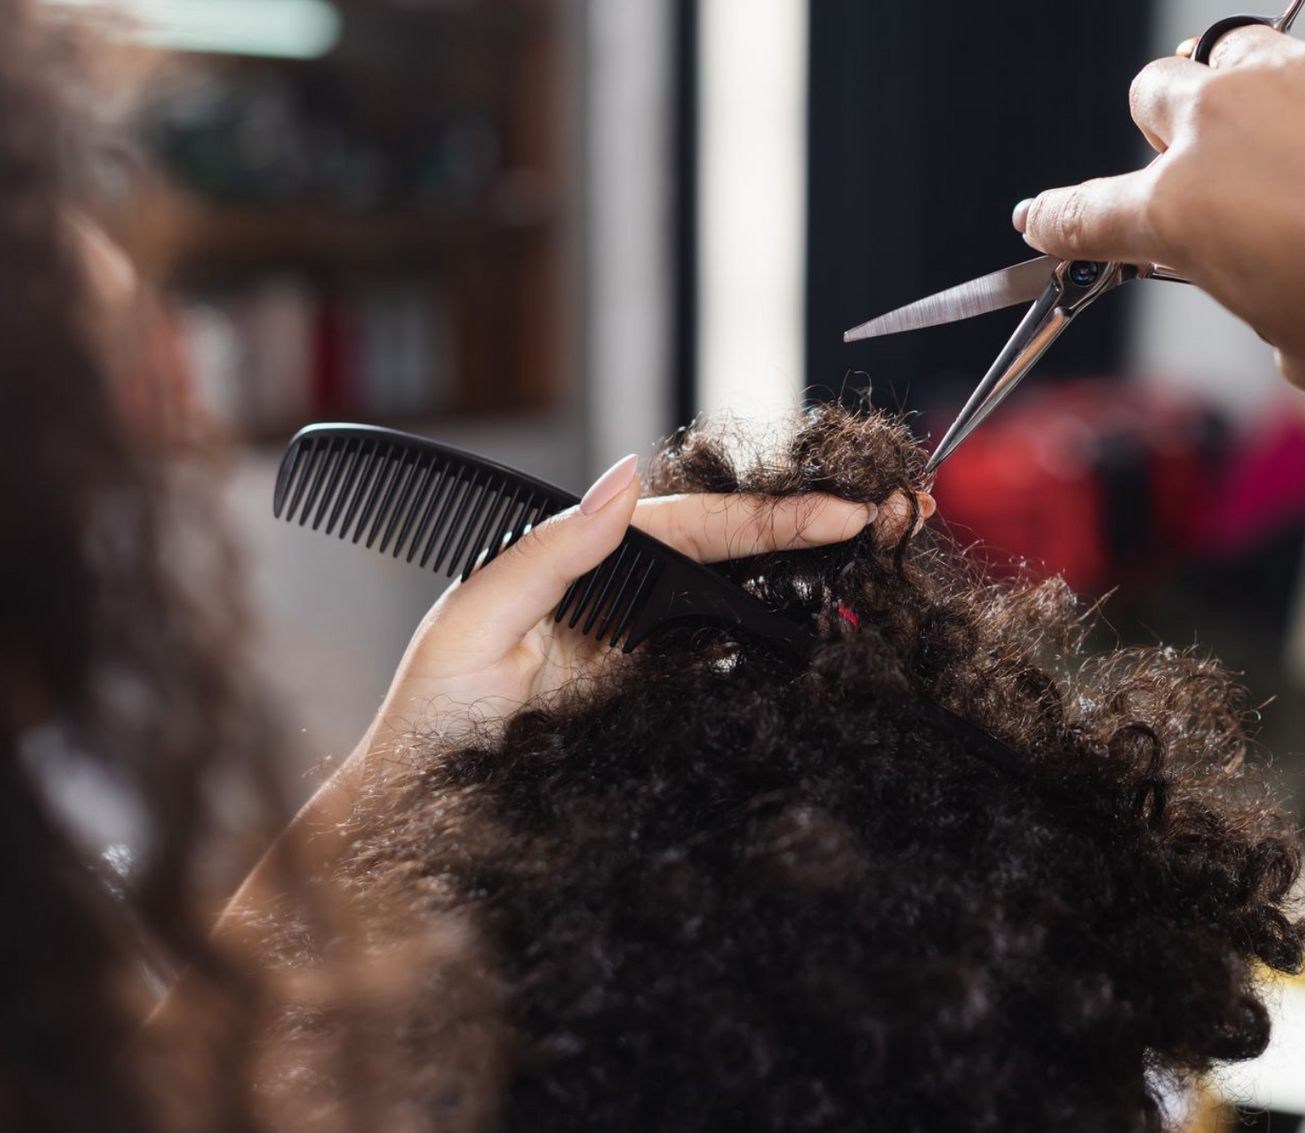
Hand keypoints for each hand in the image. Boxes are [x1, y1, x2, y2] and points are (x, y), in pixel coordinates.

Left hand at [368, 455, 911, 743]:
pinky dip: (780, 667)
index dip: (767, 516)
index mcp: (582, 569)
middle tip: (887, 523)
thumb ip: (546, 552)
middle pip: (729, 560)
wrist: (418, 828)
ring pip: (739, 616)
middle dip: (806, 539)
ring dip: (806, 594)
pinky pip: (730, 685)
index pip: (691, 527)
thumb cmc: (427, 724)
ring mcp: (644, 666)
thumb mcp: (473, 625)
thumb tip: (622, 478)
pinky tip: (828, 658)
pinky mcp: (660, 720)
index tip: (837, 513)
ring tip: (879, 575)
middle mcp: (621, 608)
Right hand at [1014, 0, 1304, 398]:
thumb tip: (1295, 292)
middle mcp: (1218, 127)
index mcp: (1177, 216)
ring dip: (1256, 81)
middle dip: (1175, 126)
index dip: (1061, 216)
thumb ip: (1268, 305)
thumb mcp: (1300, 352)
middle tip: (1216, 160)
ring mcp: (1296, 71)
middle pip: (1157, 94)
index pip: (1088, 211)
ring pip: (1236, 48)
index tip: (1043, 218)